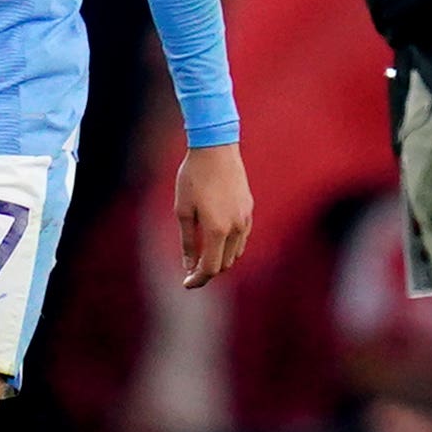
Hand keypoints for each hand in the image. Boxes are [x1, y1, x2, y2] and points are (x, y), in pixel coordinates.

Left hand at [174, 142, 255, 286]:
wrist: (216, 148)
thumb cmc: (193, 177)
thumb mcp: (182, 210)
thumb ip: (187, 241)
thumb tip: (188, 265)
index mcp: (216, 230)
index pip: (210, 267)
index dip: (197, 279)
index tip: (186, 283)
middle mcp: (235, 227)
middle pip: (224, 264)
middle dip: (207, 271)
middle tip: (190, 270)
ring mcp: (245, 218)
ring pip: (235, 253)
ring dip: (219, 259)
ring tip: (202, 254)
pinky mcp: (249, 209)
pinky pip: (242, 238)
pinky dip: (229, 246)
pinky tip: (215, 238)